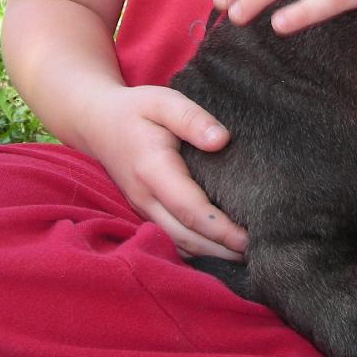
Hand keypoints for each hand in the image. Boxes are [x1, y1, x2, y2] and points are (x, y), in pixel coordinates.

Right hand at [82, 83, 248, 259]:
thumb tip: (221, 140)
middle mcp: (145, 198)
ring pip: (178, 243)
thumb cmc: (136, 110)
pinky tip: (221, 249)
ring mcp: (143, 209)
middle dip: (221, 250)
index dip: (220, 228)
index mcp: (153, 170)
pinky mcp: (146, 212)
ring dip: (210, 255)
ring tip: (246, 255)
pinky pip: (171, 239)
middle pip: (186, 237)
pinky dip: (196, 249)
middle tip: (259, 252)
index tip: (249, 238)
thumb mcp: (164, 102)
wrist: (97, 122)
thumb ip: (192, 119)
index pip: (190, 209)